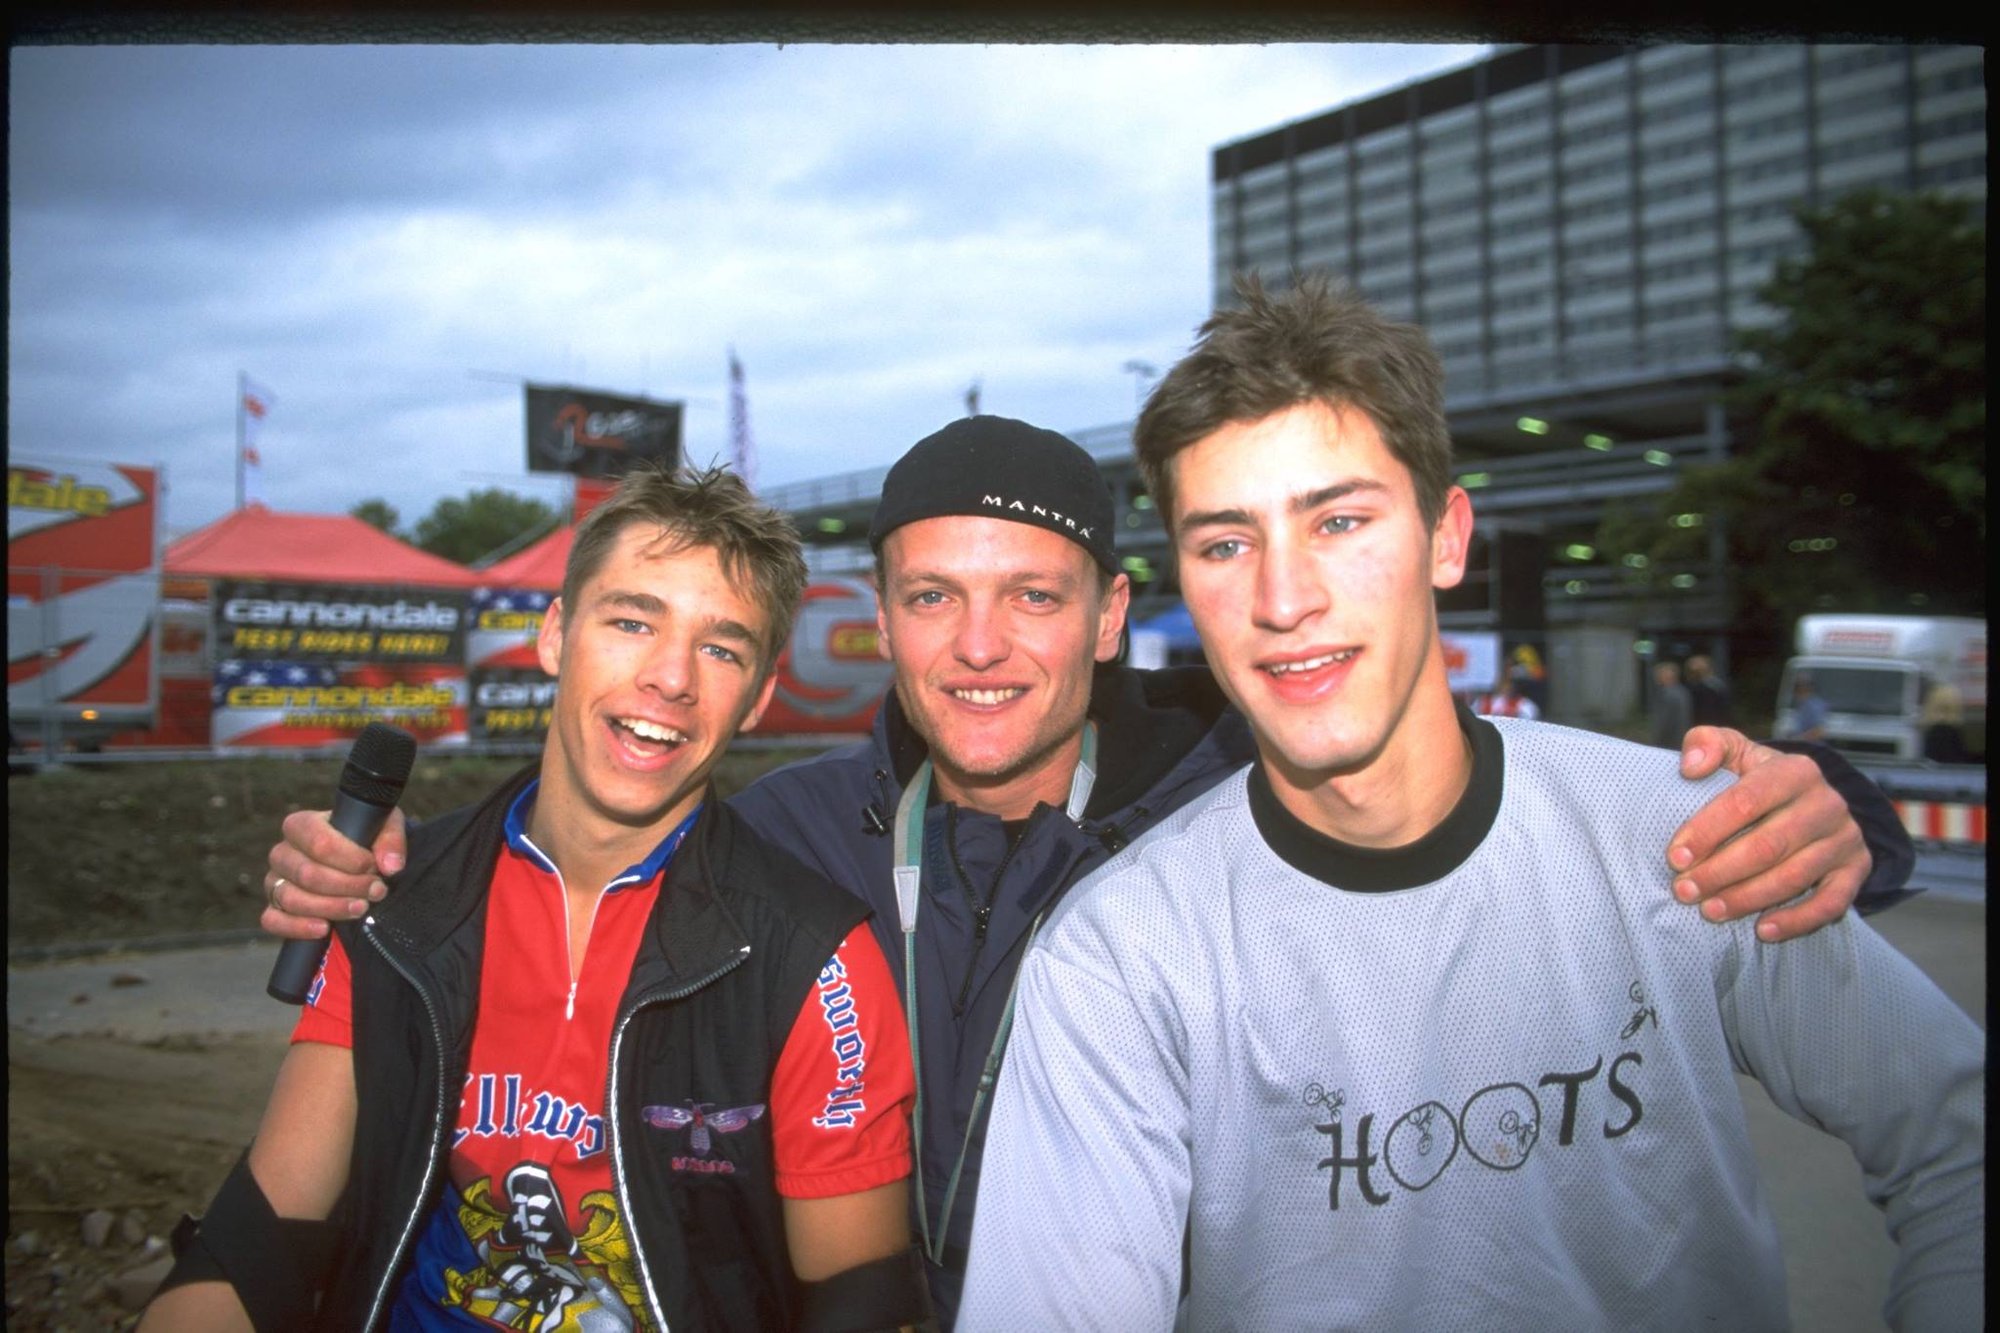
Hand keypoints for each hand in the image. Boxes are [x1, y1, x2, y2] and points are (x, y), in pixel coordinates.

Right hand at [259, 807, 407, 940]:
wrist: (359, 863)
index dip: (350, 859)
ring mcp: (275, 881)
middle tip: (376, 891)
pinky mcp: (274, 907)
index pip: (319, 843)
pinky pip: (273, 920)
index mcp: (301, 826)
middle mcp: (282, 852)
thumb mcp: (384, 827)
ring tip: (361, 908)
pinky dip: (297, 927)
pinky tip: (324, 928)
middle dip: (347, 886)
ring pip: (292, 898)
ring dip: (332, 907)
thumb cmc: (366, 839)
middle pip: (307, 874)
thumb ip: (391, 839)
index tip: (373, 867)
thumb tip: (390, 865)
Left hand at [1668, 726, 1868, 941]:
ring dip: (1747, 899)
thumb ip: (1709, 744)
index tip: (1675, 857)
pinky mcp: (1856, 870)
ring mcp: (1845, 838)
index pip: (1746, 801)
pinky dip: (1797, 920)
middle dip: (1720, 872)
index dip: (1707, 831)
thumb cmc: (1759, 780)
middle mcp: (1826, 803)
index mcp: (1795, 770)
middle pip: (1768, 845)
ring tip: (1709, 911)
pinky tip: (1762, 931)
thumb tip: (1691, 766)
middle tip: (1684, 891)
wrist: (1811, 801)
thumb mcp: (1736, 752)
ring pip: (1794, 876)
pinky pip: (1831, 902)